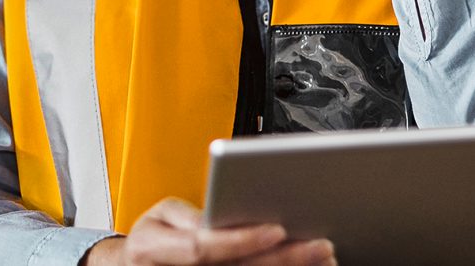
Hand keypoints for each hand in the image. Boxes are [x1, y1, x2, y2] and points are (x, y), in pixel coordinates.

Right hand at [84, 198, 335, 264]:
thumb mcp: (159, 216)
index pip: (203, 249)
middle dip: (283, 259)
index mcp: (156, 249)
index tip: (276, 228)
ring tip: (323, 258)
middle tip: (320, 245)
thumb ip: (187, 216)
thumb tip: (220, 214)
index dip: (240, 240)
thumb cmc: (151, 240)